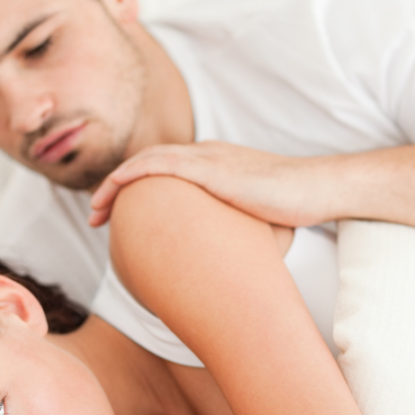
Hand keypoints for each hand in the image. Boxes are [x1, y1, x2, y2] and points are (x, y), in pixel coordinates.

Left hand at [89, 141, 330, 227]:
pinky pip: (160, 164)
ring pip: (146, 162)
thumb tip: (218, 259)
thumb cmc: (294, 206)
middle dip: (115, 189)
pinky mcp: (212, 168)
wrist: (319, 188)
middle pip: (146, 164)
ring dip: (115, 184)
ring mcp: (208, 158)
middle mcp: (206, 155)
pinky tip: (115, 189)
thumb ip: (229, 227)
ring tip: (96, 212)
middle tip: (95, 216)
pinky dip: (132, 174)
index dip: (135, 189)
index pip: (163, 171)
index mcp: (215, 164)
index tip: (118, 216)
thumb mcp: (253, 216)